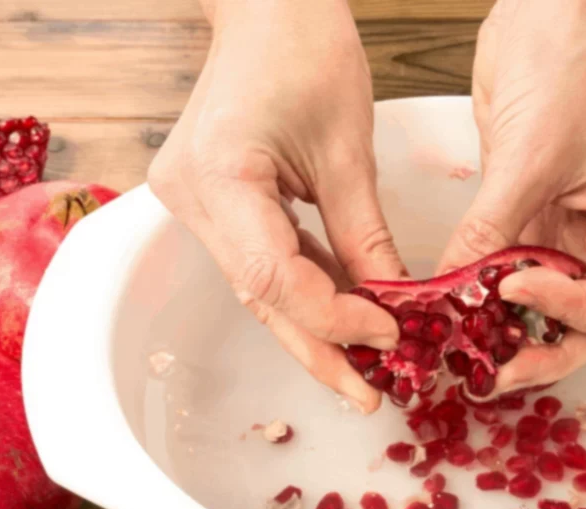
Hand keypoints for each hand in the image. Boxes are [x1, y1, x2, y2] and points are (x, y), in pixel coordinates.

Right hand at [149, 0, 402, 412]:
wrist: (265, 5)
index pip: (273, 277)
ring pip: (261, 289)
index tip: (389, 333)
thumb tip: (394, 306)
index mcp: (220, 175)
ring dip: (315, 328)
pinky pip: (263, 262)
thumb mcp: (349, 149)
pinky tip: (346, 320)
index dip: (333, 317)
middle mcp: (192, 199)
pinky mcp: (216, 204)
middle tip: (368, 393)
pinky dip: (307, 291)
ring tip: (366, 368)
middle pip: (260, 297)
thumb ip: (365, 236)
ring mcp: (197, 204)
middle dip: (320, 349)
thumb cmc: (305, 49)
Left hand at [441, 0, 585, 394]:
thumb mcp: (531, 153)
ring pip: (544, 318)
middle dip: (537, 353)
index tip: (512, 290)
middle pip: (584, 330)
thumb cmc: (569, 65)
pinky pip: (509, 285)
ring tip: (463, 356)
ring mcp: (570, 244)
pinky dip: (482, 307)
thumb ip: (491, 226)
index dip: (569, 315)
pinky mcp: (531, 233)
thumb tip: (450, 290)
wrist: (545, 18)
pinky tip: (452, 318)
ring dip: (505, 339)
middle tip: (488, 373)